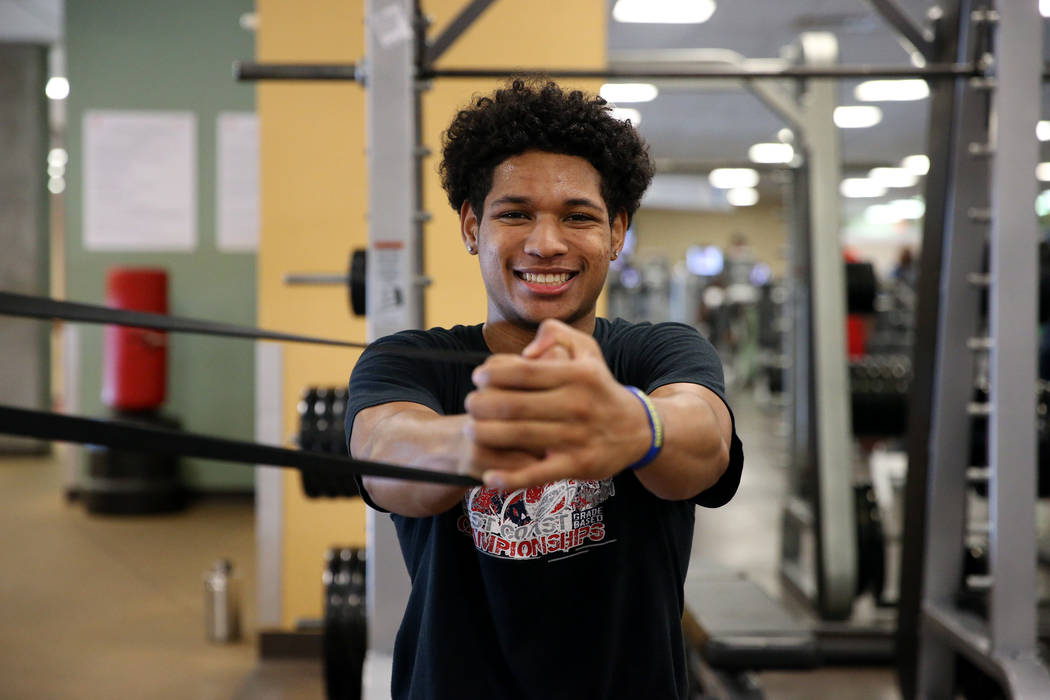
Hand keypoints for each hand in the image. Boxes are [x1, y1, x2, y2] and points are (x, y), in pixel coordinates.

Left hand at [465, 319, 650, 489]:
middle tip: (470, 405)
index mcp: (577, 375)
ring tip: (471, 430)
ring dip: (487, 435)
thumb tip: (525, 351)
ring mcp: (577, 437)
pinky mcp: (577, 465)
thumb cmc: (599, 385)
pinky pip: (538, 473)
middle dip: (482, 405)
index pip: (524, 372)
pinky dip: (511, 478)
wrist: (637, 428)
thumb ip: (555, 332)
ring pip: (520, 437)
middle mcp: (578, 405)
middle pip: (515, 406)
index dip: (493, 374)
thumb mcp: (586, 349)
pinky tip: (488, 477)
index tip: (478, 377)